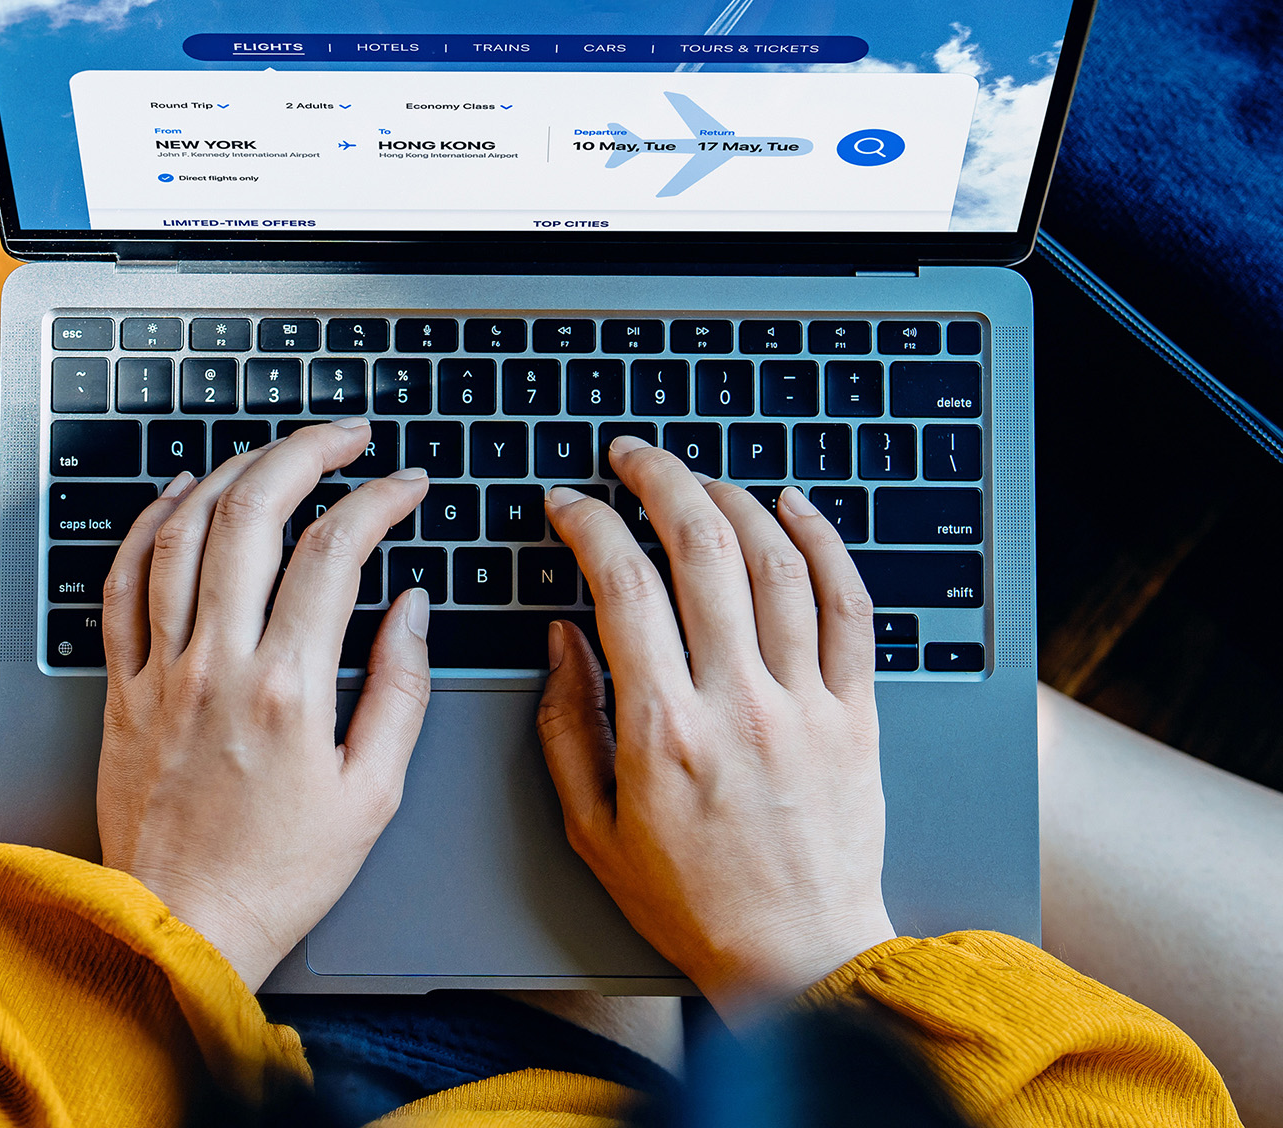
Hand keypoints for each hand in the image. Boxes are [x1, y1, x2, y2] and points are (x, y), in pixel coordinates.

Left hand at [95, 419, 431, 990]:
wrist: (180, 930)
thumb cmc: (281, 871)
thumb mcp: (375, 791)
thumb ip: (401, 687)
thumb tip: (411, 605)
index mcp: (288, 688)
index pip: (334, 550)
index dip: (379, 498)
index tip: (406, 484)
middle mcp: (217, 664)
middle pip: (253, 513)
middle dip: (306, 451)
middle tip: (347, 435)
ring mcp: (160, 669)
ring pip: (183, 531)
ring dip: (233, 472)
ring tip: (276, 453)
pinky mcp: (122, 685)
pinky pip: (122, 582)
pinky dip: (150, 524)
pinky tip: (180, 493)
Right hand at [538, 439, 893, 1016]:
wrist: (799, 960)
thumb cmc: (692, 901)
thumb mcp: (593, 827)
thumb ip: (565, 725)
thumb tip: (562, 636)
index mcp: (664, 730)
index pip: (621, 585)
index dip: (587, 525)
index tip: (566, 505)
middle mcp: (738, 702)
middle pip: (700, 548)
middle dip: (656, 480)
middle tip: (630, 456)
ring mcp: (805, 702)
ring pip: (775, 562)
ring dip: (730, 499)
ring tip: (697, 479)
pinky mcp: (855, 712)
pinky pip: (850, 606)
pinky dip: (824, 542)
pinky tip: (794, 505)